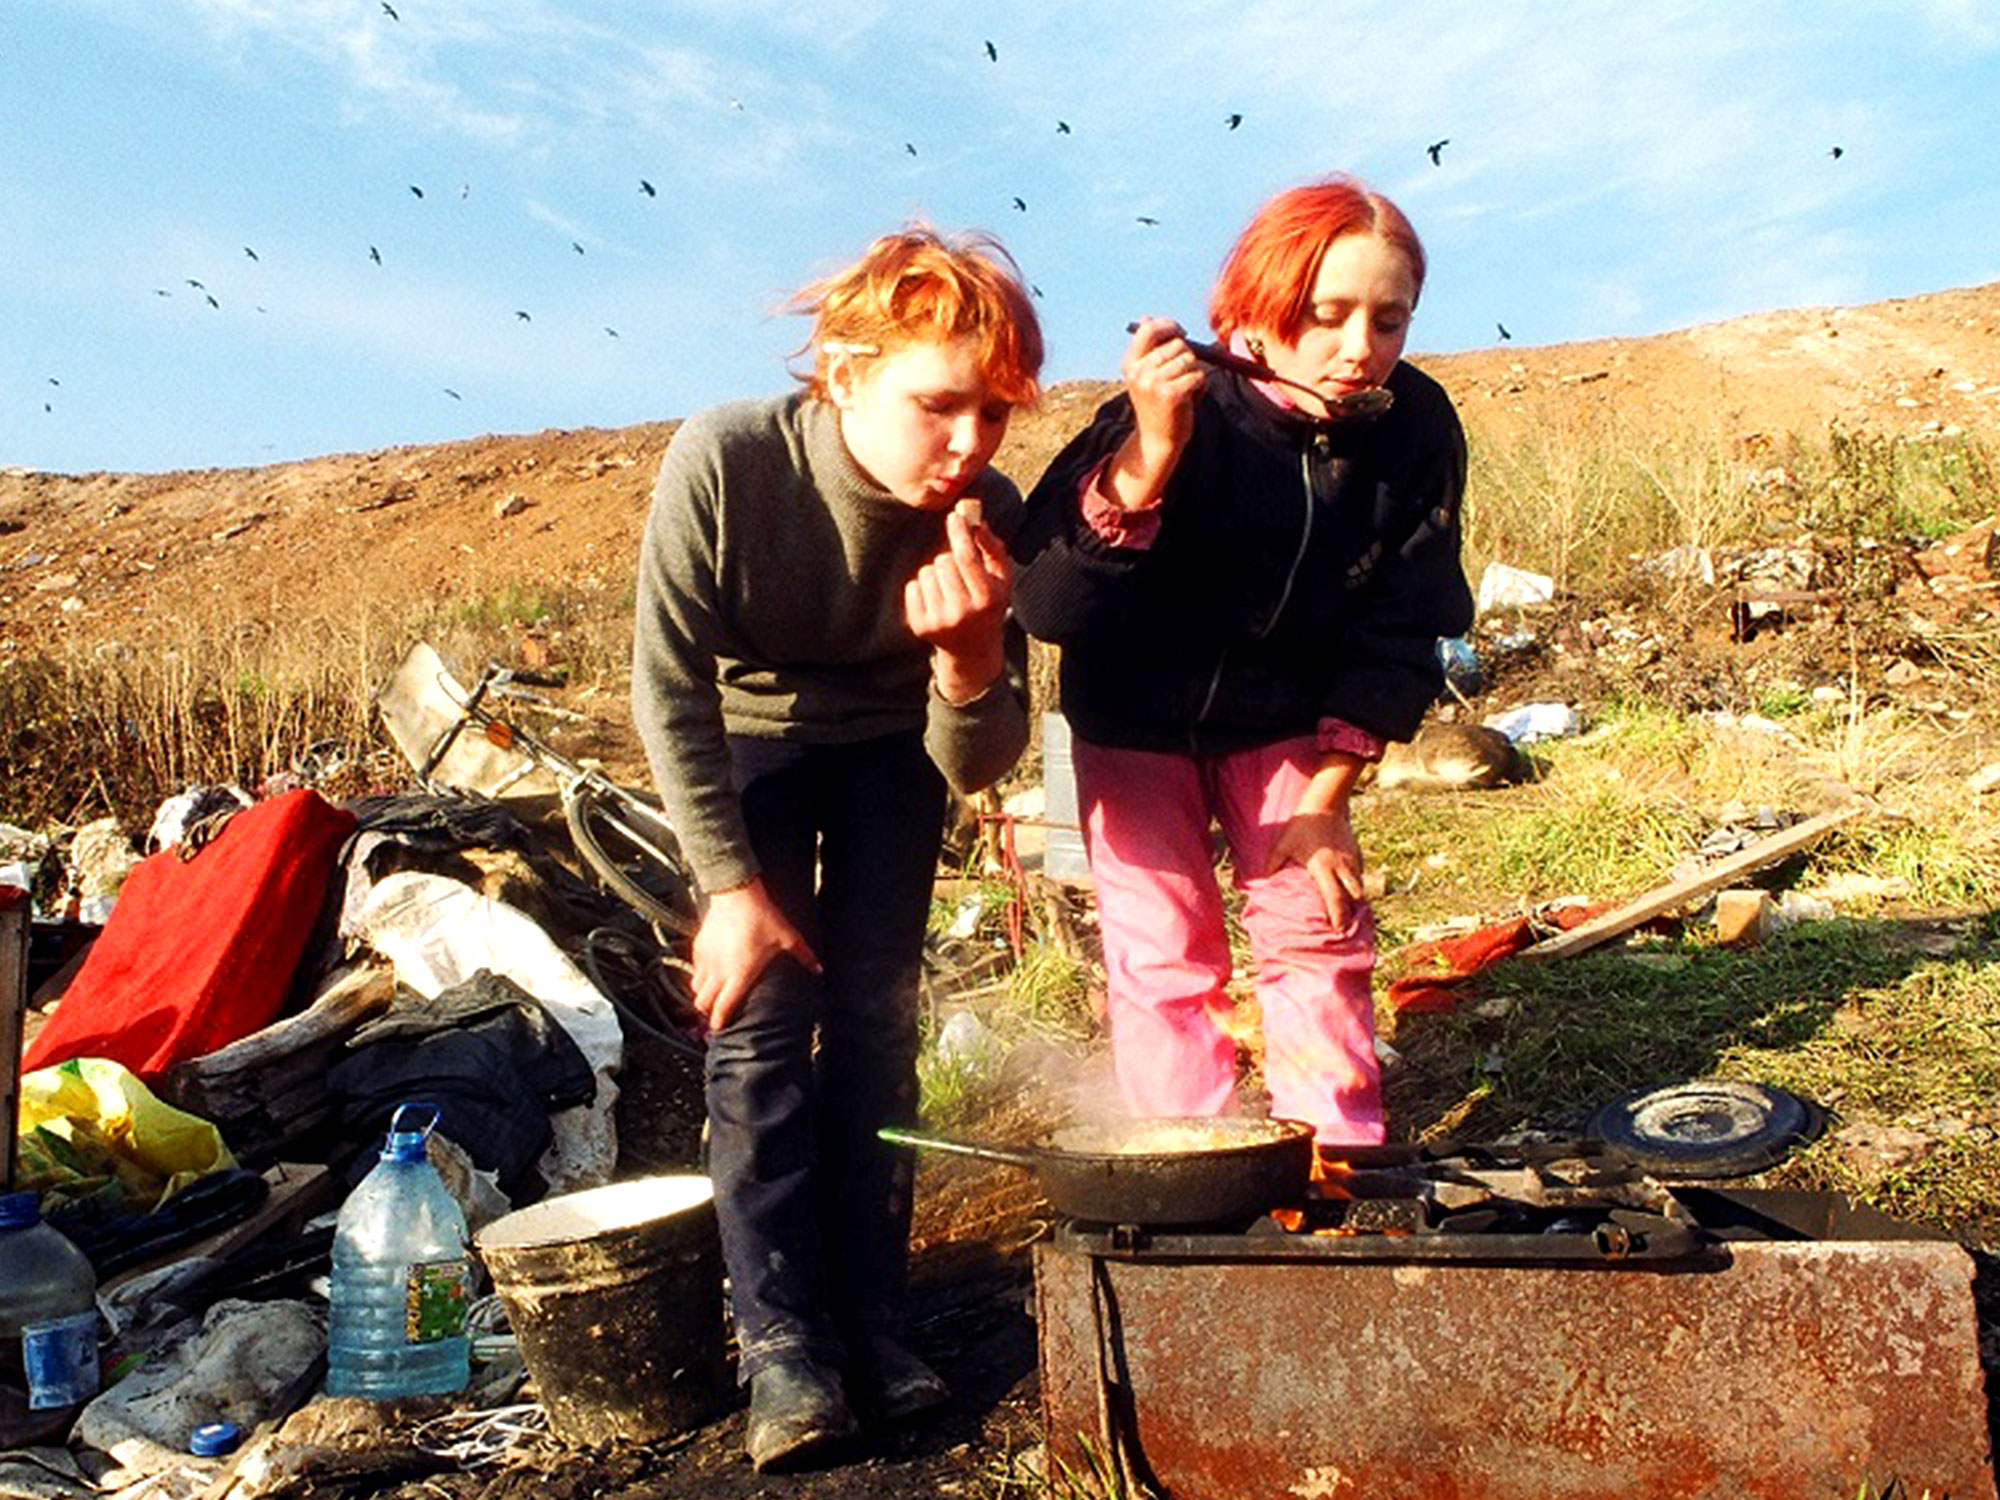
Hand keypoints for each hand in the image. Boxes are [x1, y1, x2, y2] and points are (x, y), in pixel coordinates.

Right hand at [692, 879, 820, 1029]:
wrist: (737, 894)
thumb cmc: (761, 917)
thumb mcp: (787, 937)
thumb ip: (804, 956)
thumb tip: (819, 969)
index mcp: (739, 974)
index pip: (723, 1007)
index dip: (720, 1021)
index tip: (721, 1028)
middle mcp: (719, 971)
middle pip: (703, 1003)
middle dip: (709, 1012)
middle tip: (718, 1013)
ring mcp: (706, 960)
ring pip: (695, 989)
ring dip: (702, 995)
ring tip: (713, 996)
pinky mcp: (699, 948)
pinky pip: (694, 970)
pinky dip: (699, 977)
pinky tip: (710, 974)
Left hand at [905, 504, 1011, 702]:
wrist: (972, 649)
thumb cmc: (989, 604)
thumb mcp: (1002, 578)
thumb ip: (992, 546)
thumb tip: (973, 519)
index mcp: (987, 599)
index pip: (966, 558)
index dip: (959, 533)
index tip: (954, 516)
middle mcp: (962, 613)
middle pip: (943, 561)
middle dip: (949, 557)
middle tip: (959, 571)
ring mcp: (939, 621)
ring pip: (926, 571)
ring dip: (936, 573)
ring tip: (949, 588)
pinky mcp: (919, 626)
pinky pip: (912, 586)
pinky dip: (923, 587)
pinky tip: (936, 599)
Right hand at [1105, 318, 1204, 509]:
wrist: (1157, 441)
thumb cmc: (1157, 405)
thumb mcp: (1147, 374)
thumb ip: (1149, 348)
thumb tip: (1147, 317)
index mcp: (1130, 364)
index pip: (1149, 329)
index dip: (1169, 326)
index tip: (1181, 333)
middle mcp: (1139, 372)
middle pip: (1177, 344)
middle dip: (1188, 356)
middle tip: (1184, 375)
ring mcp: (1153, 383)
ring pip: (1190, 360)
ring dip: (1195, 373)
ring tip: (1186, 389)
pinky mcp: (1171, 395)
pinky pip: (1198, 376)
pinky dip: (1201, 387)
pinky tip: (1191, 399)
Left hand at [1265, 754, 1368, 933]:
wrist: (1325, 804)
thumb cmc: (1302, 825)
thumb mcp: (1283, 844)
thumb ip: (1273, 863)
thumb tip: (1262, 881)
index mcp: (1323, 867)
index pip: (1334, 897)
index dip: (1338, 915)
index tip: (1338, 930)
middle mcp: (1341, 866)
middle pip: (1354, 895)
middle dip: (1352, 911)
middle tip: (1345, 926)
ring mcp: (1352, 860)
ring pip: (1360, 886)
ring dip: (1355, 899)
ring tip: (1349, 912)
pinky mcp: (1357, 853)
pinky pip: (1360, 874)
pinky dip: (1356, 884)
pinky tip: (1350, 891)